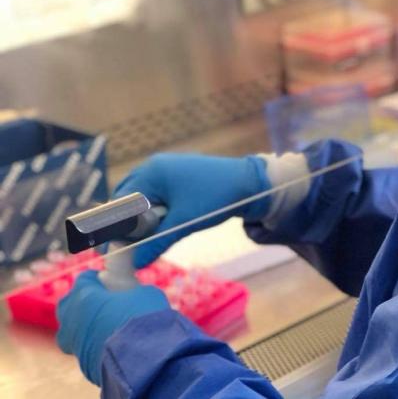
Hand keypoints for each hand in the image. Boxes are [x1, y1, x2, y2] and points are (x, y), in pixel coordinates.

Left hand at [56, 271, 169, 385]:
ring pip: (73, 331)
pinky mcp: (83, 365)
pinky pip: (85, 349)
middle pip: (69, 305)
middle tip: (105, 304)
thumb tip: (132, 295)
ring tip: (110, 327)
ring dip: (87, 327)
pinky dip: (95, 345)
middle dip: (83, 302)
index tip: (111, 282)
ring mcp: (75, 344)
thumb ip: (130, 291)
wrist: (145, 357)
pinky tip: (115, 345)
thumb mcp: (143, 293)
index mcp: (84, 295)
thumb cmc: (144, 317)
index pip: (84, 279)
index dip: (98, 280)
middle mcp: (72, 318)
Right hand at [113, 153, 271, 267]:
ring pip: (141, 198)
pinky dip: (153, 211)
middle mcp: (153, 167)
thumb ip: (156, 242)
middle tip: (131, 247)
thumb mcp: (184, 222)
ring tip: (145, 240)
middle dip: (127, 224)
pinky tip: (160, 227)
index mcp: (151, 173)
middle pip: (127, 199)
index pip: (120, 203)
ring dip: (141, 218)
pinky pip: (155, 194)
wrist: (249, 183)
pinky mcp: (176, 176)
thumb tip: (135, 263)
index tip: (117, 250)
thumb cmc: (216, 198)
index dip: (116, 228)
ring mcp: (165, 169)